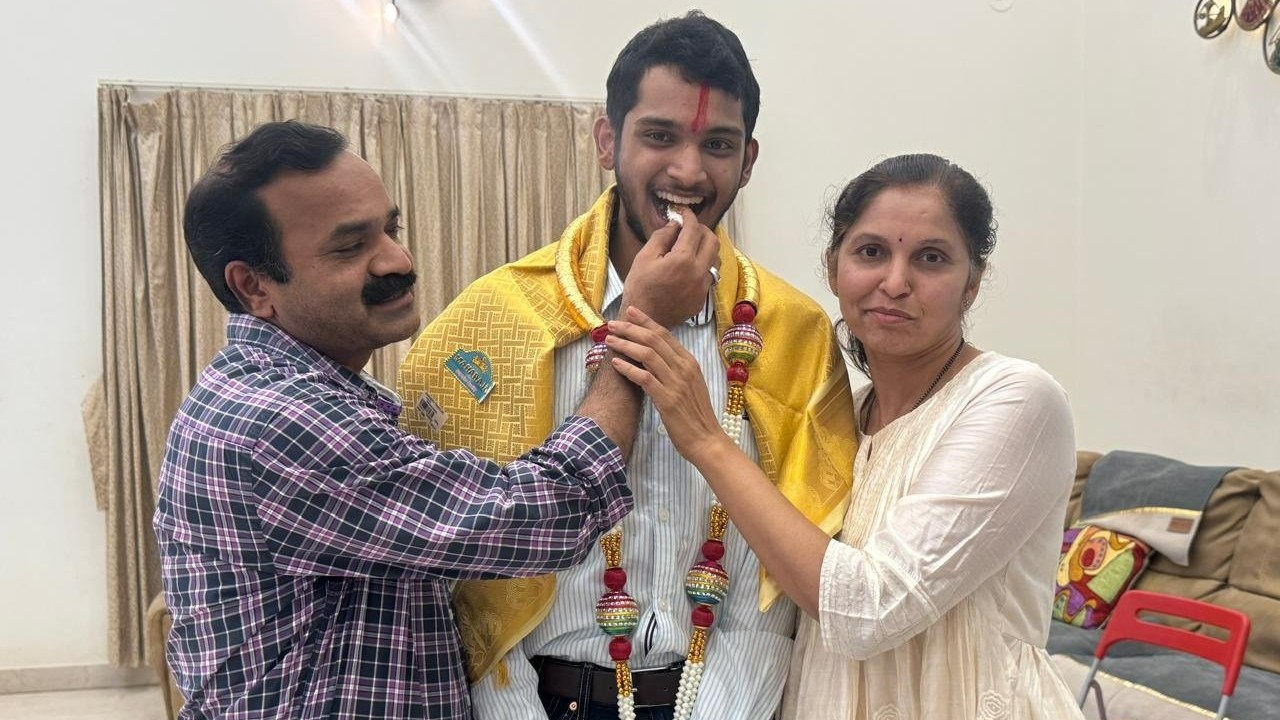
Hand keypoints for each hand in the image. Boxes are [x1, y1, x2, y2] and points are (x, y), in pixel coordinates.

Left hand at [606, 306, 733, 465]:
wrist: (707, 439)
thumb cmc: (696, 414)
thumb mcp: (690, 384)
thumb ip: (675, 368)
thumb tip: (654, 356)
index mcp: (690, 362)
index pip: (665, 334)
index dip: (646, 321)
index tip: (631, 312)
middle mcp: (684, 368)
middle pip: (654, 340)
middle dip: (631, 328)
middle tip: (613, 323)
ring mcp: (676, 383)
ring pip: (647, 354)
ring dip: (626, 344)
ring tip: (610, 340)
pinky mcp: (667, 399)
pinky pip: (644, 377)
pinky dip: (628, 368)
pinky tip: (616, 363)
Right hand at [620, 207, 718, 327]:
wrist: (644, 319)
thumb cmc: (639, 288)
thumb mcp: (644, 257)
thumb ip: (662, 236)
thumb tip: (674, 224)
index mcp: (682, 259)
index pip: (693, 229)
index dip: (688, 216)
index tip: (683, 213)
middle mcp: (698, 272)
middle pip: (712, 240)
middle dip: (702, 229)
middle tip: (689, 228)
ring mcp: (703, 286)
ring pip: (716, 258)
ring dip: (706, 247)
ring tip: (691, 246)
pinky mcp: (703, 297)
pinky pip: (710, 274)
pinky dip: (704, 264)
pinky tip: (690, 265)